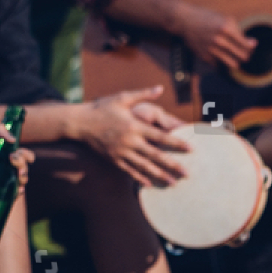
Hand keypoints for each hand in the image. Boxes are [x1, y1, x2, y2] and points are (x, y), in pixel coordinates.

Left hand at [0, 124, 33, 185]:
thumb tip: (13, 141)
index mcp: (3, 151)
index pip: (22, 153)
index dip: (25, 155)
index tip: (17, 155)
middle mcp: (3, 164)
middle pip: (23, 167)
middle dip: (23, 166)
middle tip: (14, 165)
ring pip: (19, 179)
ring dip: (23, 178)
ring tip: (18, 177)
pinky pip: (10, 191)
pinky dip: (17, 191)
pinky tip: (17, 190)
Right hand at [75, 87, 190, 187]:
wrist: (79, 122)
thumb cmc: (102, 108)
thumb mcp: (122, 97)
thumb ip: (143, 94)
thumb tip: (160, 88)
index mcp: (134, 126)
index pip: (160, 136)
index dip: (177, 143)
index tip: (191, 149)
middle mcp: (129, 141)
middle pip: (155, 155)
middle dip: (173, 165)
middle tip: (188, 174)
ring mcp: (121, 152)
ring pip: (144, 167)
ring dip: (160, 175)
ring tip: (174, 183)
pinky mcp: (114, 159)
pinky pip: (130, 171)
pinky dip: (141, 178)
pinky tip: (151, 184)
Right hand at [176, 3, 254, 69]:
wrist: (185, 21)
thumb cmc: (208, 18)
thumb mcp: (225, 20)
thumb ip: (239, 32)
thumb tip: (254, 44)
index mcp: (226, 28)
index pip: (247, 46)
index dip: (250, 48)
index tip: (248, 46)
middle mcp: (219, 40)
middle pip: (243, 57)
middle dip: (245, 56)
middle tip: (242, 53)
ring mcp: (212, 49)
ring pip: (233, 65)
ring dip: (235, 61)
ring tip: (233, 55)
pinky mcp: (205, 57)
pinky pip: (221, 66)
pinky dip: (222, 62)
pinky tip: (219, 55)